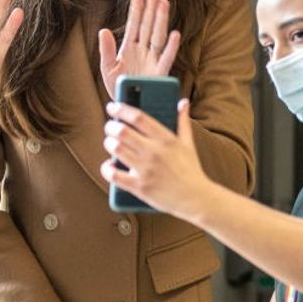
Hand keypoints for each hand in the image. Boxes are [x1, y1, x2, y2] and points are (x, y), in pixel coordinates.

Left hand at [97, 0, 180, 98]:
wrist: (127, 107)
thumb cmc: (118, 88)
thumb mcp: (108, 68)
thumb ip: (106, 49)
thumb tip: (103, 30)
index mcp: (130, 47)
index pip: (134, 24)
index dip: (136, 9)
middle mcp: (143, 50)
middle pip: (148, 25)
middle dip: (151, 9)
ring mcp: (152, 60)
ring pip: (158, 36)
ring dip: (161, 20)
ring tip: (163, 3)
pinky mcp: (159, 73)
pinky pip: (166, 59)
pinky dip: (171, 47)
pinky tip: (176, 34)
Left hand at [100, 99, 211, 219]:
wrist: (195, 198)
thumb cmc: (191, 170)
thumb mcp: (188, 144)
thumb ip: (183, 121)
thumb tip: (183, 103)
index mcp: (165, 139)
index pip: (138, 118)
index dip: (122, 109)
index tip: (113, 107)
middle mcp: (154, 152)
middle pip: (122, 132)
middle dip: (111, 127)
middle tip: (110, 127)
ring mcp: (145, 170)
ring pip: (116, 149)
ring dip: (109, 143)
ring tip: (110, 142)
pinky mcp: (139, 187)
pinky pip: (114, 175)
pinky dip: (107, 168)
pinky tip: (108, 165)